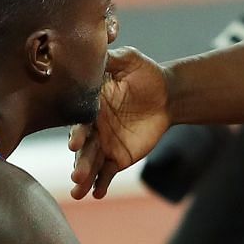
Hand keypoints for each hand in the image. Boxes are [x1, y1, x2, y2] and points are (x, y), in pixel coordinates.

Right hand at [68, 48, 170, 200]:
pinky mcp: (117, 158)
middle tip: (76, 175)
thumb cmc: (145, 74)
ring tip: (79, 190)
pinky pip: (106, 173)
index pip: (81, 122)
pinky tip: (97, 193)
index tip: (75, 143)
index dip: (78, 133)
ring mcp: (104, 145)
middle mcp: (92, 128)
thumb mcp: (129, 60)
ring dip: (84, 176)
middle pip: (83, 148)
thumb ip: (111, 59)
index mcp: (90, 106)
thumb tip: (95, 50)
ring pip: (91, 163)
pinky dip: (101, 184)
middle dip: (79, 161)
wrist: (168, 95)